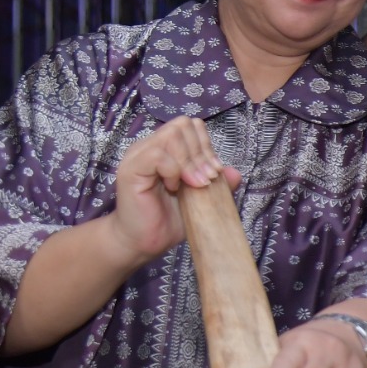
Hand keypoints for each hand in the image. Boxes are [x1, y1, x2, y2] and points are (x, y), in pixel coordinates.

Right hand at [105, 117, 238, 267]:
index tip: (213, 173)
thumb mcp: (201, 200)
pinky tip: (173, 188)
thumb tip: (235, 173)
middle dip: (201, 152)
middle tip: (205, 180)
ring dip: (190, 161)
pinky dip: (173, 170)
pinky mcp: (131, 169)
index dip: (206, 145)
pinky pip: (158, 155)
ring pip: (172, 134)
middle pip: (183, 125)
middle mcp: (150, 147)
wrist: (143, 243)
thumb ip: (217, 184)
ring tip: (193, 184)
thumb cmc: (167, 221)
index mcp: (165, 149)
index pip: (191, 126)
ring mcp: (138, 155)